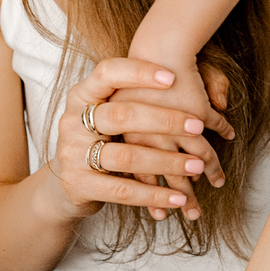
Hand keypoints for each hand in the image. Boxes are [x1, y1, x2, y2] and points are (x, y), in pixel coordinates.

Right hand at [50, 58, 227, 222]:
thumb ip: (141, 98)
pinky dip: (154, 195)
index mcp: (82, 95)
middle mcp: (72, 120)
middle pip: (122, 115)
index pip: (108, 73)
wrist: (65, 183)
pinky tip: (178, 198)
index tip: (172, 77)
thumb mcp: (111, 114)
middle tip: (198, 126)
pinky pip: (122, 190)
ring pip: (126, 156)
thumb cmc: (101, 140)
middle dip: (164, 121)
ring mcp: (73, 153)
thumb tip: (204, 95)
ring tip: (197, 167)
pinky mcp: (79, 184)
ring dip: (166, 162)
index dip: (138, 72)